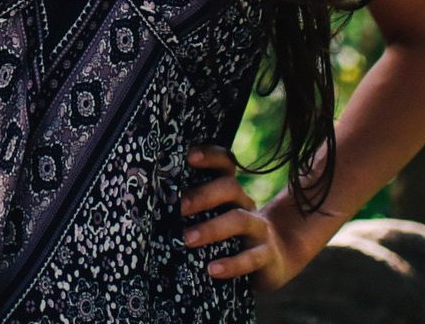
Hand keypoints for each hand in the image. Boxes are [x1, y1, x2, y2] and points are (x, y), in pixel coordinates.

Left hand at [181, 145, 300, 291]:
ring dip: (211, 229)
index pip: (225, 163)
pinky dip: (231, 263)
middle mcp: (245, 204)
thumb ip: (193, 206)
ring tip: (187, 239)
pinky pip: (251, 258)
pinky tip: (211, 269)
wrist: (276, 258)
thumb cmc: (230, 233)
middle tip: (179, 206)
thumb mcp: (215, 215)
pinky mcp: (266, 255)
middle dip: (203, 194)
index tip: (189, 157)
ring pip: (239, 220)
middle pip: (230, 187)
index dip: (210, 156)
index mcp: (230, 190)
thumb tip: (149, 202)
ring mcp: (258, 229)